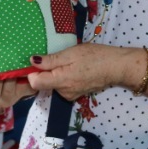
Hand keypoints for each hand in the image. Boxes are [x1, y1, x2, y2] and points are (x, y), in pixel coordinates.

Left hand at [27, 43, 142, 101]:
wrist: (116, 67)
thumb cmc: (94, 56)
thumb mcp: (70, 53)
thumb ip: (50, 60)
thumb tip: (31, 61)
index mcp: (60, 81)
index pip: (35, 82)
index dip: (32, 71)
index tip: (37, 61)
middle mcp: (63, 92)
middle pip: (43, 83)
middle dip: (46, 71)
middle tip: (58, 57)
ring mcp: (70, 95)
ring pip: (53, 84)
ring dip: (56, 73)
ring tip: (69, 62)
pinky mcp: (76, 94)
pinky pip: (62, 86)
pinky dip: (64, 77)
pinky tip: (75, 68)